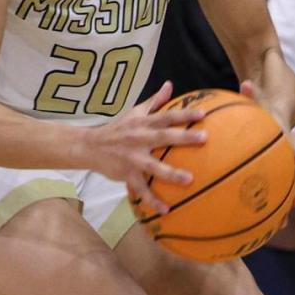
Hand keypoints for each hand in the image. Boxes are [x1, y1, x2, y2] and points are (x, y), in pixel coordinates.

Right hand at [86, 80, 207, 212]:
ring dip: (171, 173)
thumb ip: (154, 101)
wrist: (90, 146)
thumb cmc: (118, 129)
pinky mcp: (126, 174)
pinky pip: (140, 189)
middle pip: (163, 136)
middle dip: (183, 137)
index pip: (166, 116)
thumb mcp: (134, 112)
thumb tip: (169, 85)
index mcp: (143, 123)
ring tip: (189, 180)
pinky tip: (166, 210)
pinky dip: (152, 200)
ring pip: (153, 166)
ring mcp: (132, 157)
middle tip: (204, 138)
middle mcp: (138, 138)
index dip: (184, 114)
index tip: (203, 114)